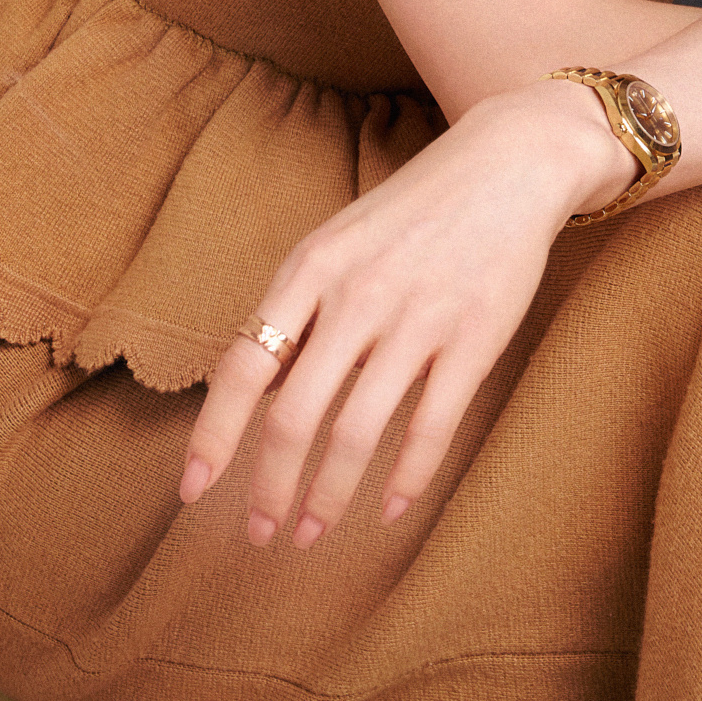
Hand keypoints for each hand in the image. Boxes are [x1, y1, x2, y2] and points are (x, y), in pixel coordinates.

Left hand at [176, 81, 626, 547]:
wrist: (510, 164)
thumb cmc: (412, 212)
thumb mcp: (337, 243)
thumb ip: (297, 314)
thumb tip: (253, 396)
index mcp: (311, 268)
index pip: (244, 365)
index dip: (214, 436)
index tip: (191, 491)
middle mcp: (358, 295)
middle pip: (294, 415)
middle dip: (270, 488)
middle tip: (260, 536)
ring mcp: (419, 318)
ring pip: (357, 432)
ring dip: (328, 498)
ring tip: (311, 534)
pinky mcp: (476, 339)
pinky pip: (430, 426)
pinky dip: (406, 479)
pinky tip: (390, 509)